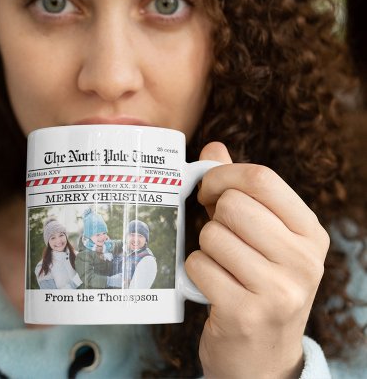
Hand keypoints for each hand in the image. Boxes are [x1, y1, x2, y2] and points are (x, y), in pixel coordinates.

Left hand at [185, 142, 329, 378]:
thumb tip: (213, 148)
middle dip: (213, 216)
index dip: (224, 176)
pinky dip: (196, 272)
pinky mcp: (246, 314)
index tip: (209, 190)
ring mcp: (279, 291)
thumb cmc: (257, 282)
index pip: (262, 179)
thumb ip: (237, 190)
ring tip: (222, 265)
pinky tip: (213, 286)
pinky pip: (199, 266)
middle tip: (218, 233)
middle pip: (232, 205)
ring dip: (205, 248)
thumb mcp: (261, 235)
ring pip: (212, 234)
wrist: (262, 357)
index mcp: (310, 233)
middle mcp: (303, 260)